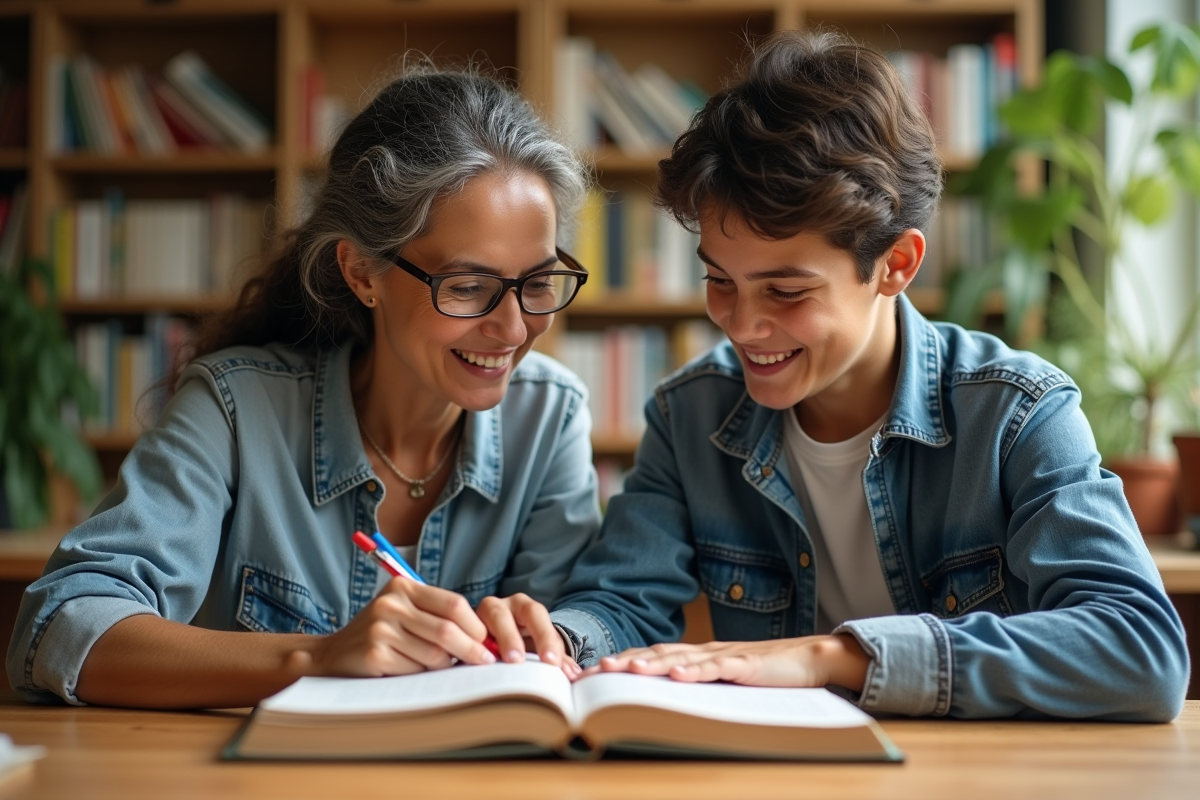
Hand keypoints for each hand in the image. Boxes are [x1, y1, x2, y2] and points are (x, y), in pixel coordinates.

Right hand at [287, 577, 497, 677]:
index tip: (487, 642)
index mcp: (403, 587)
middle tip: (484, 662)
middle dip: (472, 650)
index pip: (453, 604)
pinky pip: (416, 670)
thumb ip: (437, 617)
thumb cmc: (379, 636)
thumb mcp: (405, 614)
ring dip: (444, 667)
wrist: (332, 656)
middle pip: (448, 630)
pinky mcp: (375, 654)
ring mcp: (381, 628)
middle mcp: (391, 603)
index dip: (475, 626)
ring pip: (435, 654)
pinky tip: (412, 673)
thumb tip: (484, 638)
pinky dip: (422, 676)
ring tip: (438, 668)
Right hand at [476, 593, 580, 679]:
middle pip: (507, 613)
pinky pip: (466, 633)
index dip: (544, 637)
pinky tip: (474, 662)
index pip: (537, 614)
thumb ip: (556, 659)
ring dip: (491, 638)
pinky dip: (471, 646)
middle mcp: (502, 606)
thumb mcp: (537, 649)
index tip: (551, 662)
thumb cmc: (521, 645)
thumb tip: (573, 674)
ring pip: (487, 616)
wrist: (491, 644)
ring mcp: (480, 615)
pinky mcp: (463, 628)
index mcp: (524, 607)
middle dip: (513, 636)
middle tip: (518, 660)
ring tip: (495, 660)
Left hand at [584, 634, 868, 690]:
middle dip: (627, 661)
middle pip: (659, 654)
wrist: (809, 659)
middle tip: (596, 670)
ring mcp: (726, 656)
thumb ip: (698, 686)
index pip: (653, 657)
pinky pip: (719, 668)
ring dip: (653, 663)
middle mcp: (705, 652)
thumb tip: (663, 703)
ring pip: (683, 658)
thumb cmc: (766, 674)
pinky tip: (679, 675)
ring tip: (627, 669)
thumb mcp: (725, 681)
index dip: (624, 662)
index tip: (593, 673)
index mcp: (697, 656)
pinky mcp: (747, 666)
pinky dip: (697, 670)